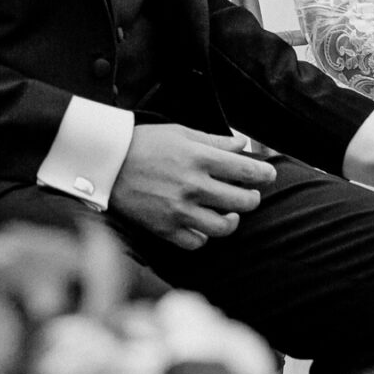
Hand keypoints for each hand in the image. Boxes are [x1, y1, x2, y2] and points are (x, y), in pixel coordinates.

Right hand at [111, 124, 276, 251]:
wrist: (105, 163)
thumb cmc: (142, 143)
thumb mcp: (180, 132)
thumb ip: (214, 140)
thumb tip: (243, 144)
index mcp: (199, 159)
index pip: (247, 170)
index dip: (264, 173)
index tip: (268, 174)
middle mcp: (193, 186)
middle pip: (243, 201)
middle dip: (253, 197)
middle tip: (250, 193)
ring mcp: (180, 211)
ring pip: (224, 227)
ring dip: (233, 220)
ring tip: (230, 213)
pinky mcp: (165, 228)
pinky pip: (197, 242)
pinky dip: (204, 236)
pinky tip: (203, 224)